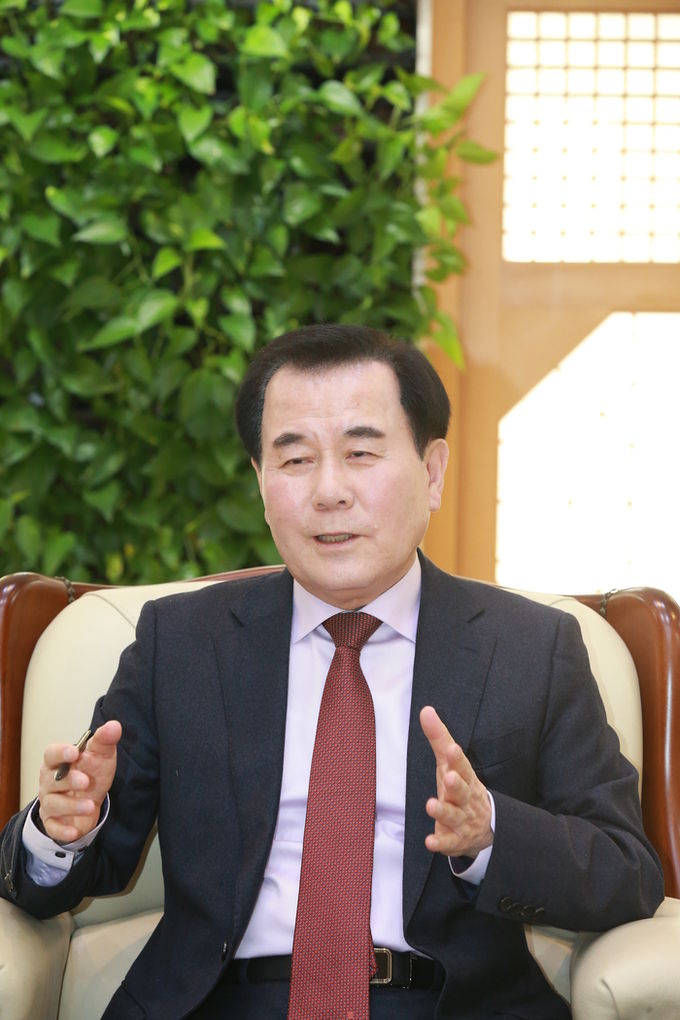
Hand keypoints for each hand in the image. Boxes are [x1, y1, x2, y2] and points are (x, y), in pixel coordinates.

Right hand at [38, 720, 121, 842]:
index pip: (51, 753)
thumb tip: (114, 726)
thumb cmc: (91, 772)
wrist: (91, 799)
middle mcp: (49, 781)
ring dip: (72, 806)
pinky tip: (75, 831)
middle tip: (86, 781)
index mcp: (57, 761)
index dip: (61, 752)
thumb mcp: (101, 755)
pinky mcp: (53, 822)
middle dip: (68, 781)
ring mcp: (49, 802)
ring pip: (53, 804)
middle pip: (51, 780)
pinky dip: (63, 831)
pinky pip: (53, 828)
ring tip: (90, 806)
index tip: (74, 752)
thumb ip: (105, 741)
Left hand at [419, 705, 492, 858]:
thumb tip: (426, 710)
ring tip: (430, 805)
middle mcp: (465, 798)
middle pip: (463, 791)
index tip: (451, 749)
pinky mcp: (455, 839)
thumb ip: (438, 738)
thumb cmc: (461, 786)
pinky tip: (430, 842)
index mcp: (465, 777)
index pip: (462, 766)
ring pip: (454, 816)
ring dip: (443, 811)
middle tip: (449, 777)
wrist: (485, 826)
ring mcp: (461, 819)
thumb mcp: (451, 763)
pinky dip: (440, 842)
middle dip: (456, 785)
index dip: (457, 759)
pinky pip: (448, 842)